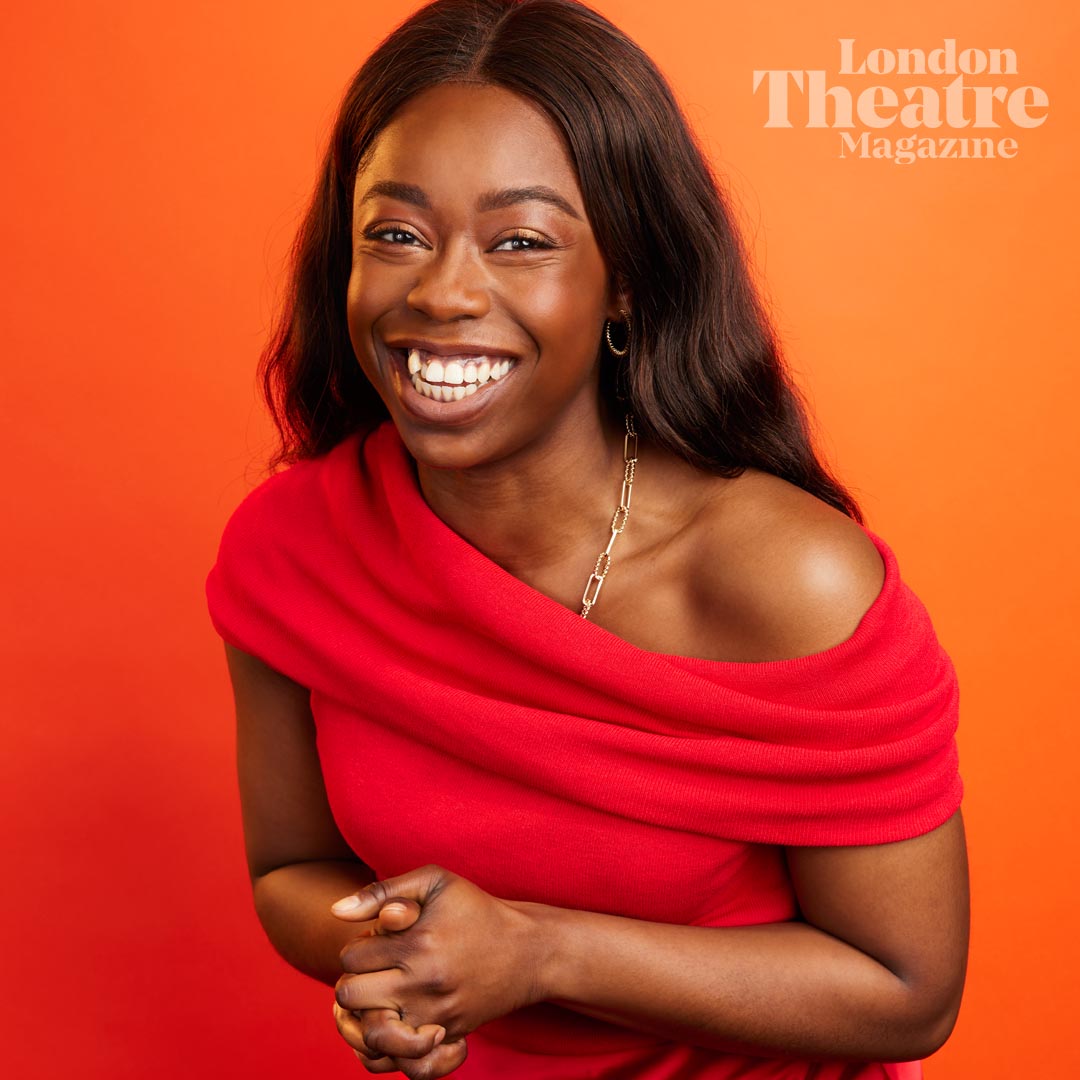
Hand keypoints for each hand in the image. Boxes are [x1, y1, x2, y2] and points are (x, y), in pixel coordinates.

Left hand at [331, 865, 542, 1046]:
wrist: (528, 950)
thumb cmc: (476, 910)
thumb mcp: (435, 883)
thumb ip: (383, 890)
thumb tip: (335, 910)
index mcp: (416, 943)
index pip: (351, 957)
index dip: (360, 946)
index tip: (381, 941)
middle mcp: (422, 983)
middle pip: (350, 996)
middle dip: (356, 980)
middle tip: (376, 971)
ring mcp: (435, 1015)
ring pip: (369, 1035)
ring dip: (366, 1017)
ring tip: (380, 999)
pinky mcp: (448, 1036)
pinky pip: (403, 1062)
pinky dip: (391, 1051)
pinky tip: (396, 1026)